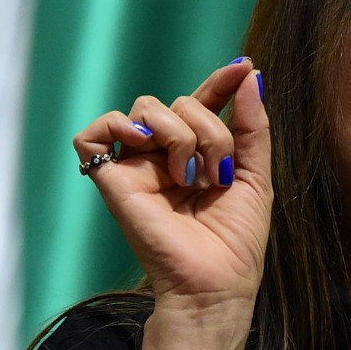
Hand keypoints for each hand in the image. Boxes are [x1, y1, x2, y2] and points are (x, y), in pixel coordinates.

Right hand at [72, 58, 269, 349]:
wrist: (214, 283)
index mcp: (200, 153)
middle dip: (209, 129)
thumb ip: (252, 125)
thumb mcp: (257, 175)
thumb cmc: (236, 241)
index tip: (243, 66)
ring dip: (179, 133)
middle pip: (179, 102)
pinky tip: (141, 145)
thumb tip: (250, 74)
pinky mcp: (112, 181)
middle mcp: (166, 155)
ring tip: (189, 176)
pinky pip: (93, 134)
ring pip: (147, 108)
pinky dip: (113, 127)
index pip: (203, 102)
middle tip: (217, 173)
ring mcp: (138, 166)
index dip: (221, 81)